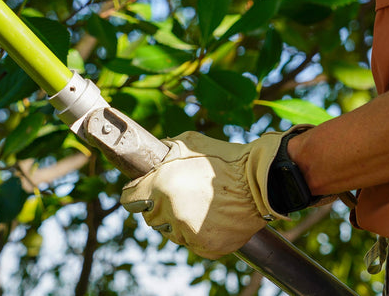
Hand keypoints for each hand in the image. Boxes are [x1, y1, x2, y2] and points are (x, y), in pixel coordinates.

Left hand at [120, 127, 307, 258]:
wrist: (258, 181)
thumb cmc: (224, 159)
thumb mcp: (189, 143)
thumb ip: (166, 151)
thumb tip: (154, 153)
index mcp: (161, 184)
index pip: (130, 199)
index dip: (135, 194)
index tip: (140, 193)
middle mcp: (170, 209)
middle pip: (149, 216)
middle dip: (159, 206)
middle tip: (179, 196)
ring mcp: (186, 230)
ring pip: (170, 231)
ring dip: (177, 221)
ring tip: (199, 205)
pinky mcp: (204, 245)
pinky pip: (190, 242)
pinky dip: (196, 233)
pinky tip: (210, 217)